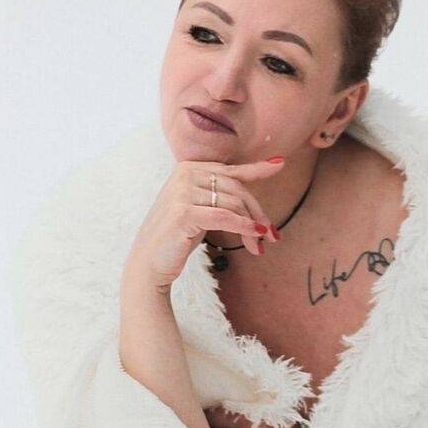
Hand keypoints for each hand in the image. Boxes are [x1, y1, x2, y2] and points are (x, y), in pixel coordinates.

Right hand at [123, 155, 284, 296]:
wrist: (148, 263)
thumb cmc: (178, 237)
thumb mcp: (201, 209)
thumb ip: (221, 195)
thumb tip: (252, 192)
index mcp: (188, 168)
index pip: (230, 171)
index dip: (257, 170)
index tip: (280, 164)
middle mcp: (184, 174)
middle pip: (236, 189)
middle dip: (257, 213)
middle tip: (272, 236)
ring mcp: (182, 192)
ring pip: (233, 204)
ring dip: (252, 227)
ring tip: (259, 247)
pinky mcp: (184, 212)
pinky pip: (225, 217)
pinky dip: (244, 227)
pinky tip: (255, 236)